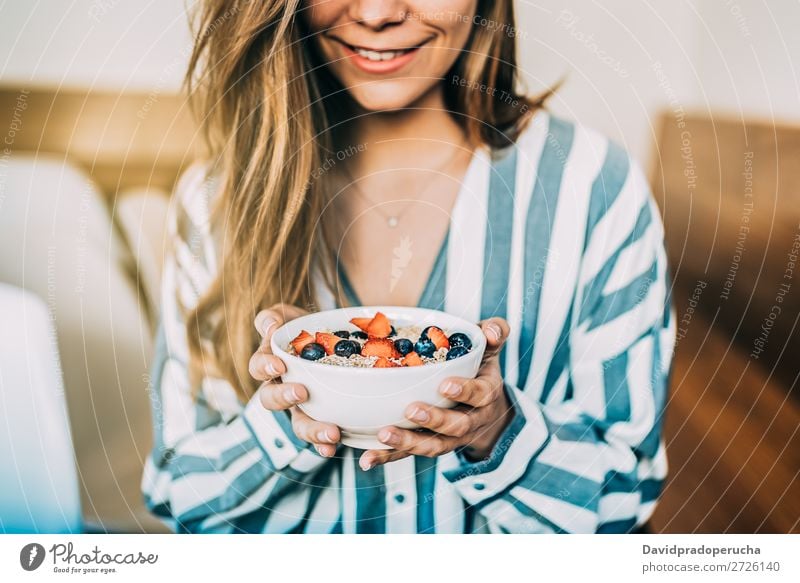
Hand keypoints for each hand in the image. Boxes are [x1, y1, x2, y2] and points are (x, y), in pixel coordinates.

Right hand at [249, 303, 341, 456]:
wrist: (333, 340)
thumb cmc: (303, 328)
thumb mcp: (288, 317)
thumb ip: (274, 318)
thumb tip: (269, 327)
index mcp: (270, 364)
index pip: (258, 366)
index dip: (265, 367)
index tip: (279, 364)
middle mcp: (281, 389)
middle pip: (271, 401)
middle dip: (284, 398)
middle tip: (302, 393)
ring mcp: (302, 407)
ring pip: (298, 424)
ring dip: (312, 431)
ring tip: (331, 433)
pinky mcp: (322, 418)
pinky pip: (319, 437)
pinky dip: (324, 445)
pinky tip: (334, 448)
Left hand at [359, 317, 513, 470]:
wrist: (484, 407)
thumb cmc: (479, 369)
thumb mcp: (489, 349)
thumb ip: (494, 333)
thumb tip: (493, 329)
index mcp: (486, 395)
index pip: (480, 395)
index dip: (465, 391)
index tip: (445, 385)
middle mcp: (471, 421)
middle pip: (456, 426)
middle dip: (434, 420)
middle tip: (411, 409)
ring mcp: (450, 438)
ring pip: (433, 446)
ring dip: (408, 443)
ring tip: (384, 435)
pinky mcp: (429, 445)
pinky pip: (409, 455)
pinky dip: (388, 458)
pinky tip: (368, 459)